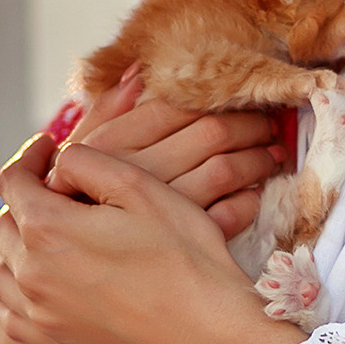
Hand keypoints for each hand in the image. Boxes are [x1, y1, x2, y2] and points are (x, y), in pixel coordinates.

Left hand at [0, 135, 300, 343]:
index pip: (13, 181)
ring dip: (16, 241)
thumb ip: (87, 163)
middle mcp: (32, 274)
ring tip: (45, 229)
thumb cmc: (185, 258)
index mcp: (48, 229)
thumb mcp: (141, 188)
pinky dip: (9, 288)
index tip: (48, 146)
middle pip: (4, 222)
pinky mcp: (55, 341)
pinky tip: (25, 279)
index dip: (29, 156)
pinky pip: (8, 312)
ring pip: (1, 267)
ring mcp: (41, 313)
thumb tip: (59, 164)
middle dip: (25, 196)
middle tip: (56, 186)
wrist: (210, 337)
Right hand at [52, 69, 286, 239]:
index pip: (176, 106)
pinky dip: (248, 202)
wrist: (72, 271)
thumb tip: (138, 72)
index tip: (240, 98)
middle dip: (249, 124)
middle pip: (210, 133)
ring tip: (272, 154)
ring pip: (226, 171)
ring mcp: (160, 214)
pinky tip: (253, 195)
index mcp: (111, 146)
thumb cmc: (76, 206)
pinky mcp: (180, 247)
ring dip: (258, 159)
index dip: (215, 99)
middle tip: (268, 124)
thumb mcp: (78, 156)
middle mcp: (135, 174)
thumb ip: (106, 112)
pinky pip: (229, 216)